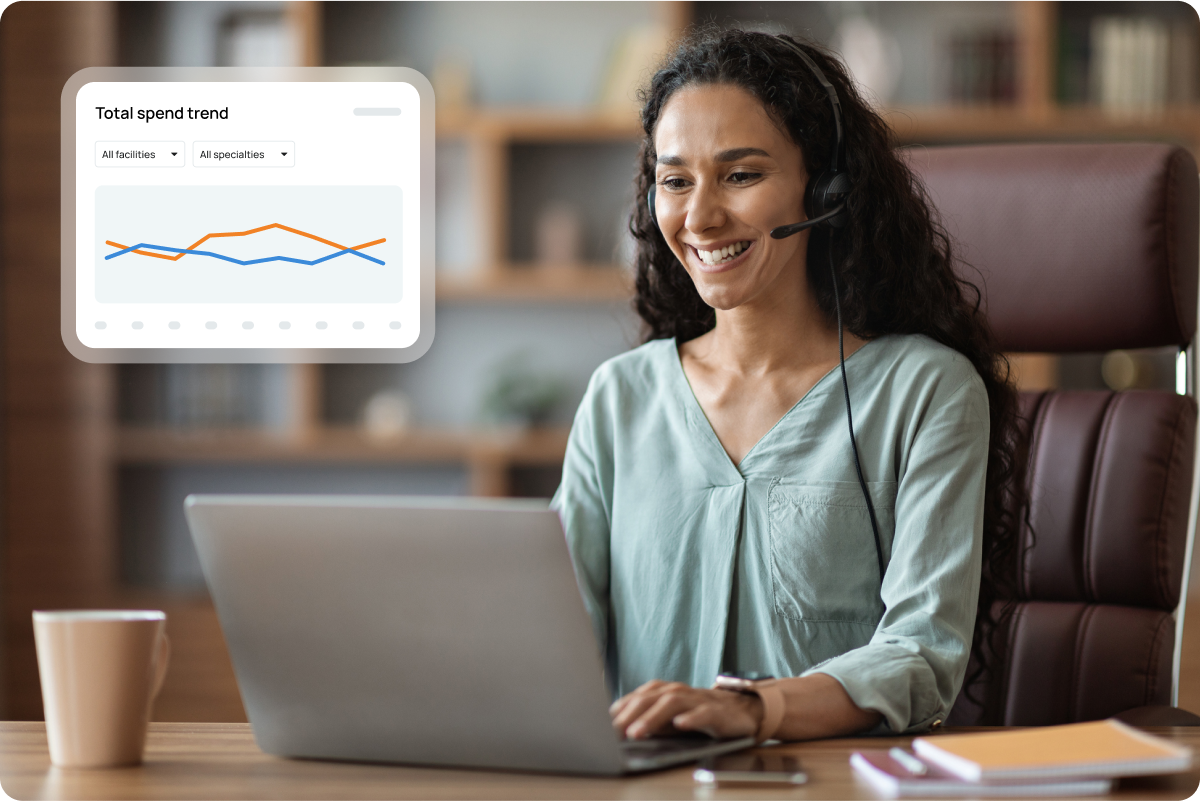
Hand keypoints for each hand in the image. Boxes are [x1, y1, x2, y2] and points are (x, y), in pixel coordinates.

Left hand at [608, 680, 761, 739]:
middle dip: (630, 714)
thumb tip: (621, 732)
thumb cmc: (699, 714)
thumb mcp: (671, 719)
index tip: (602, 723)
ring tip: (637, 732)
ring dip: (652, 717)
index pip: (638, 697)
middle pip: (650, 698)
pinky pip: (703, 713)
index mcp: (665, 692)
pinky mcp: (717, 711)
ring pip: (672, 703)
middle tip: (614, 731)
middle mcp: (679, 692)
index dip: (620, 709)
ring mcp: (698, 700)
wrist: (740, 710)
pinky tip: (680, 725)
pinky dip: (691, 718)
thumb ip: (649, 721)